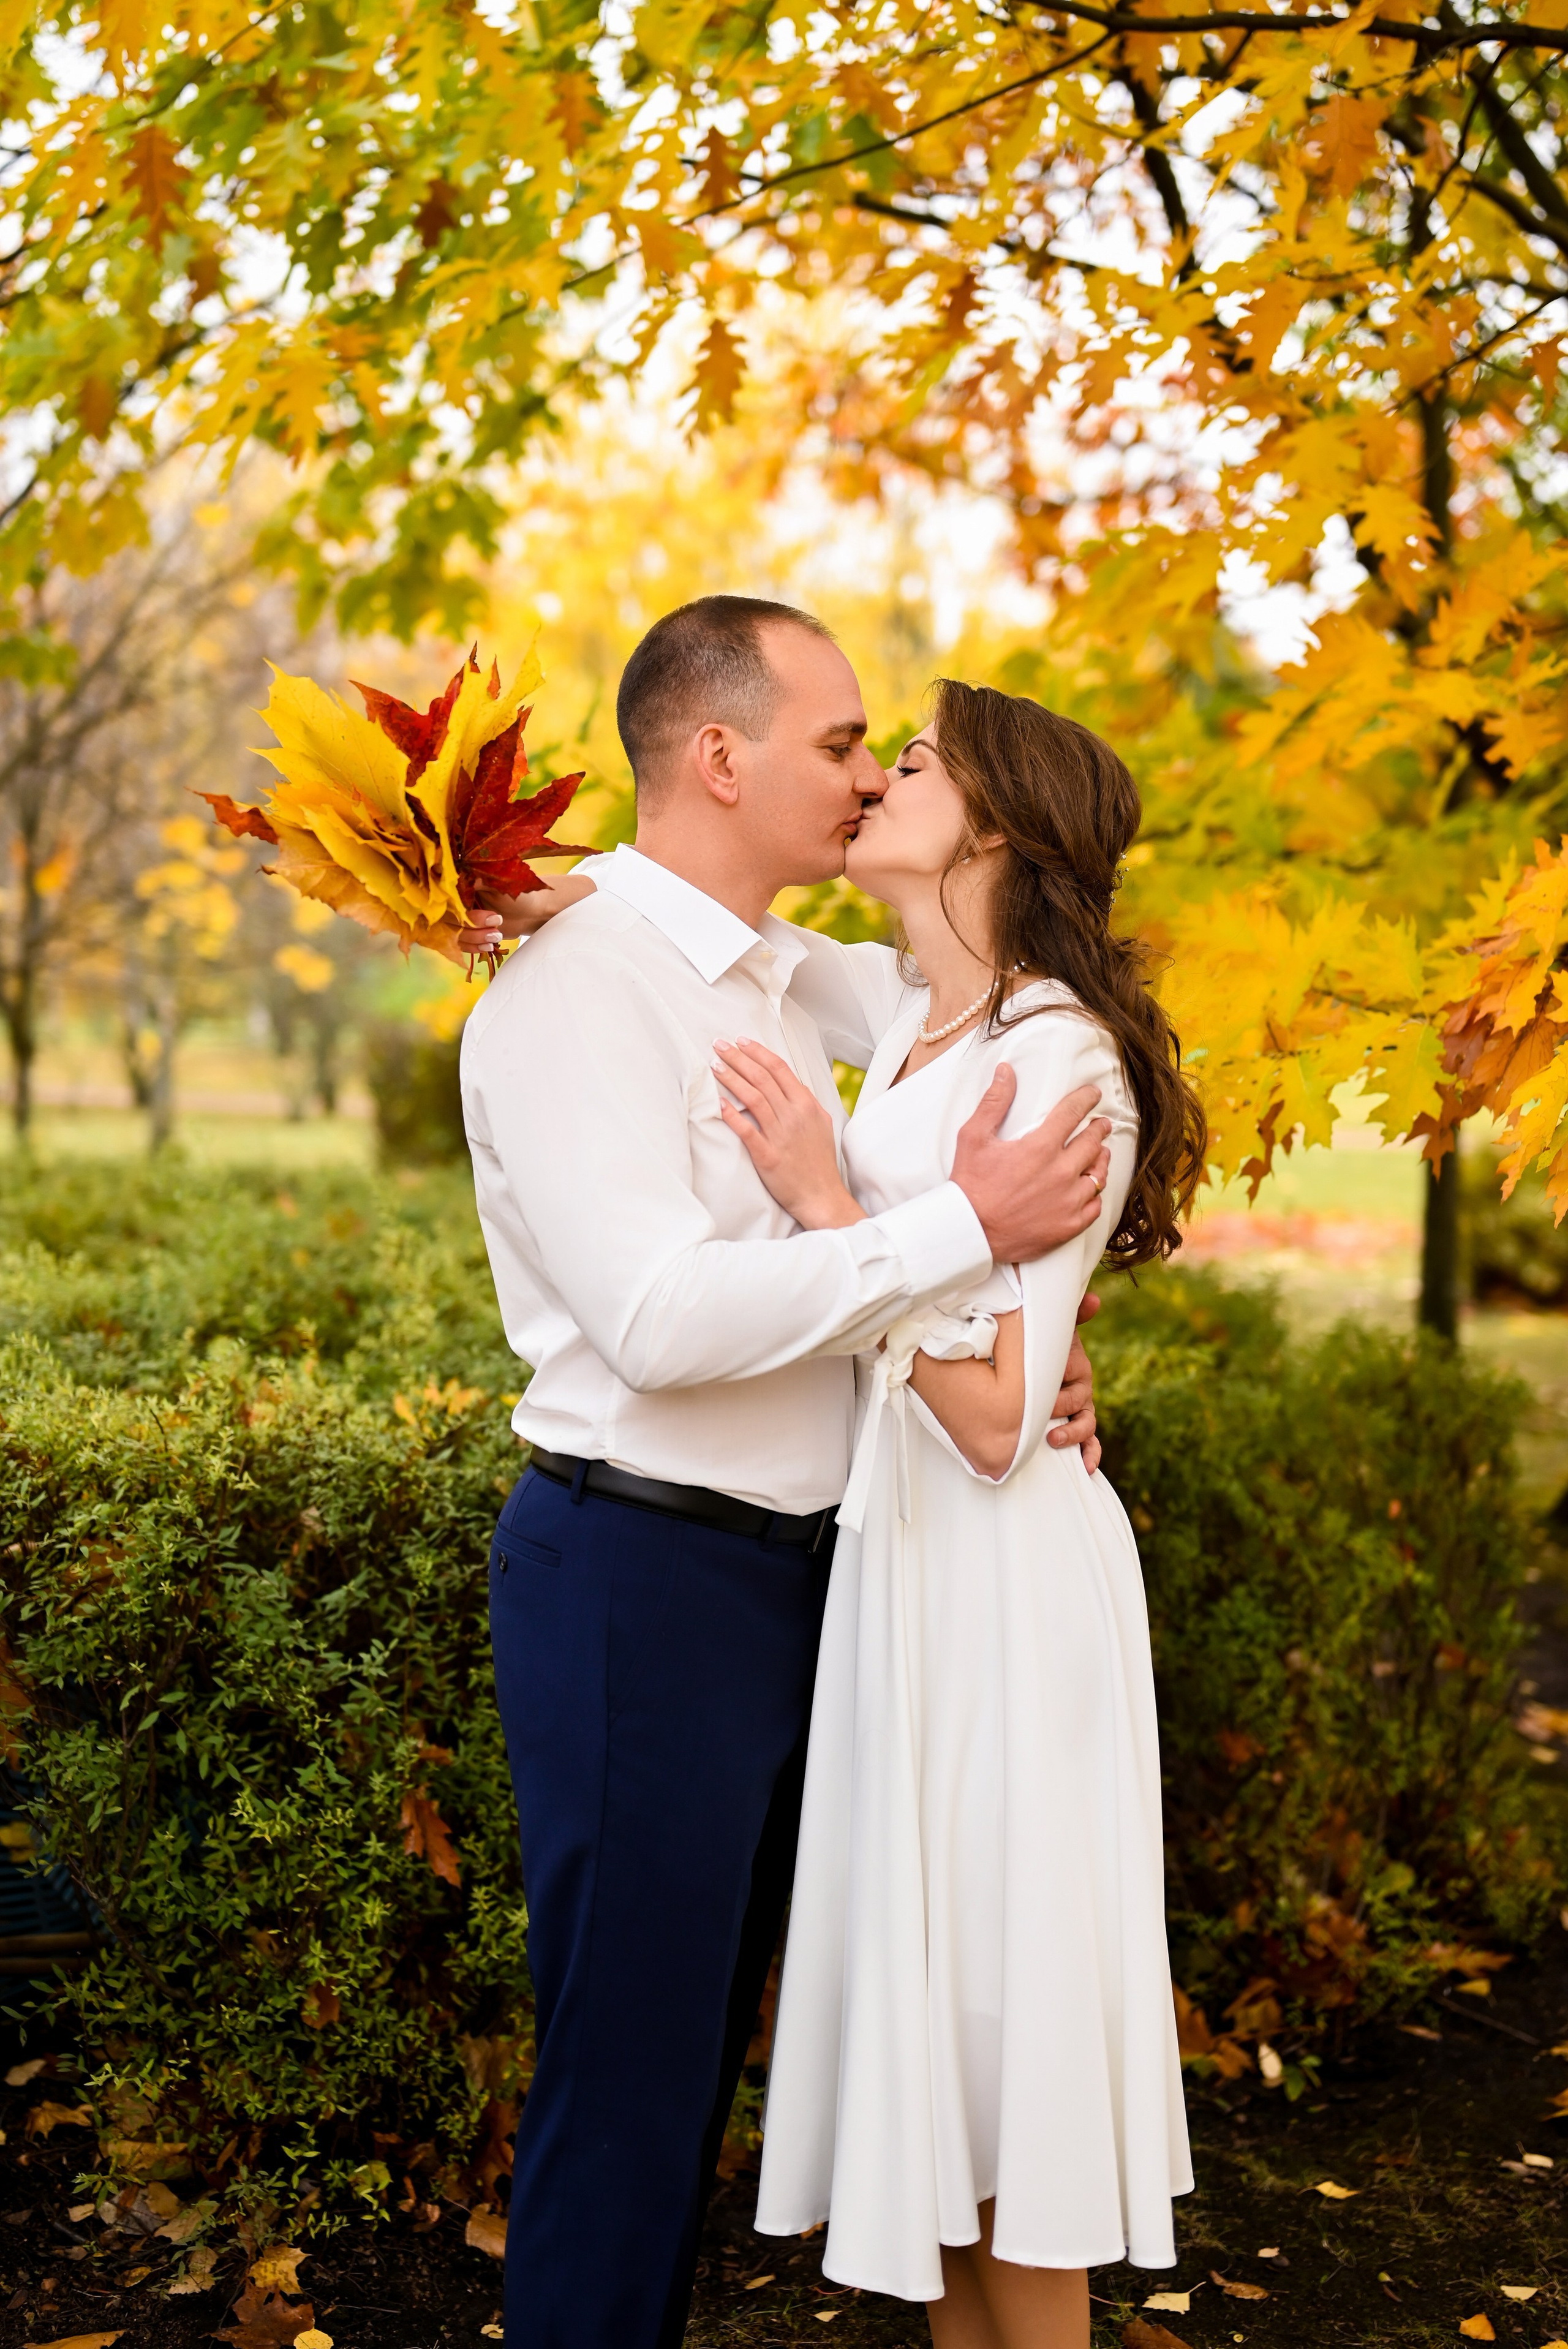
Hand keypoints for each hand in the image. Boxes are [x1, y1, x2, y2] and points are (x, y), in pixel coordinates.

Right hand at [455, 871, 596, 955]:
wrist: (533, 911)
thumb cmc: (520, 894)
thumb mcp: (502, 885)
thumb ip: (482, 881)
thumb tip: (465, 876)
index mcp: (462, 885)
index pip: (448, 900)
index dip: (465, 912)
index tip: (491, 915)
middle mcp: (457, 901)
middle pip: (449, 921)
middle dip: (473, 927)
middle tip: (497, 925)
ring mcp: (461, 917)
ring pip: (455, 935)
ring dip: (475, 938)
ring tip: (497, 935)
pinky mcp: (468, 932)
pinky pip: (461, 944)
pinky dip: (475, 947)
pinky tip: (490, 945)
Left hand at [712, 1039, 865, 1231]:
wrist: (822, 1196)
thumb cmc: (819, 1162)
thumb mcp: (821, 1124)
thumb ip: (806, 1101)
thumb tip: (792, 1084)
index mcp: (807, 1105)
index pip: (779, 1069)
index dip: (758, 1052)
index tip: (741, 1042)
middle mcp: (794, 1116)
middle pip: (762, 1078)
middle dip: (738, 1058)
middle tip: (719, 1045)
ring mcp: (781, 1136)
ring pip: (753, 1098)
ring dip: (732, 1078)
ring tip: (715, 1066)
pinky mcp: (768, 1156)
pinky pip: (747, 1131)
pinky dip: (732, 1115)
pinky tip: (719, 1103)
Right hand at [951, 1071, 1111, 1263]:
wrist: (970, 1232)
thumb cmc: (969, 1184)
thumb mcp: (974, 1137)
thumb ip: (994, 1102)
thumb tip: (1006, 1071)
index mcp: (1040, 1147)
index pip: (1072, 1113)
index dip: (1085, 1099)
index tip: (1092, 1095)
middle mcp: (1061, 1172)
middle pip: (1092, 1142)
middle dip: (1098, 1128)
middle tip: (1101, 1124)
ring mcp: (1068, 1201)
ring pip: (1098, 1174)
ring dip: (1101, 1160)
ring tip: (1101, 1154)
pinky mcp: (1068, 1226)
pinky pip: (1095, 1206)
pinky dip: (1095, 1195)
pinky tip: (1091, 1190)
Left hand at [1047, 1290, 1099, 1473]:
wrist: (1032, 1362)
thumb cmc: (1043, 1346)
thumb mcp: (1055, 1329)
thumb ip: (1072, 1315)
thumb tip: (1094, 1299)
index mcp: (1076, 1367)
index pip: (1075, 1375)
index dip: (1064, 1382)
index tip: (1050, 1388)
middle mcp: (1081, 1389)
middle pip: (1077, 1402)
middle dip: (1061, 1409)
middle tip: (1043, 1417)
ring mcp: (1079, 1410)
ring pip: (1085, 1425)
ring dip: (1074, 1435)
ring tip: (1055, 1441)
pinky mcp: (1075, 1427)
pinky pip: (1090, 1444)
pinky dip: (1090, 1455)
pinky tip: (1087, 1470)